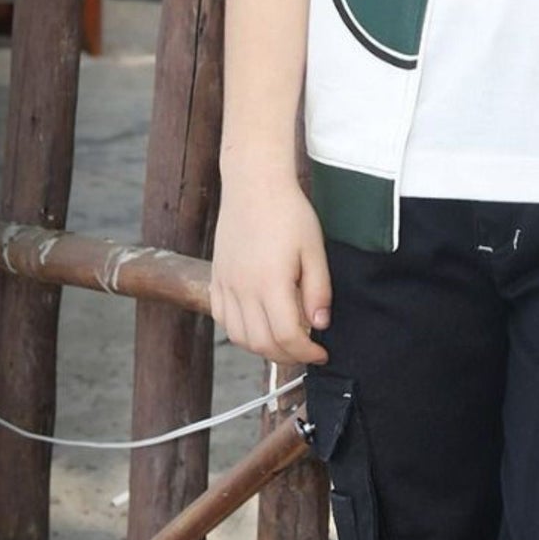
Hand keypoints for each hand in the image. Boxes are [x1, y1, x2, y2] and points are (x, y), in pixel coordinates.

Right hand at [211, 161, 331, 365]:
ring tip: (285, 339)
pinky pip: (223, 318)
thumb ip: (318, 289)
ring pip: (239, 337)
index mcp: (270, 282)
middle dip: (287, 356)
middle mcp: (243, 289)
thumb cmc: (288, 212)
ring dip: (263, 347)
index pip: (286, 337)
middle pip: (261, 344)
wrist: (254, 183)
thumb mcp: (314, 248)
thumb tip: (320, 325)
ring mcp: (225, 284)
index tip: (321, 353)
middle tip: (307, 350)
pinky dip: (241, 331)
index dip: (306, 354)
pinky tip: (259, 322)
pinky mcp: (216, 277)